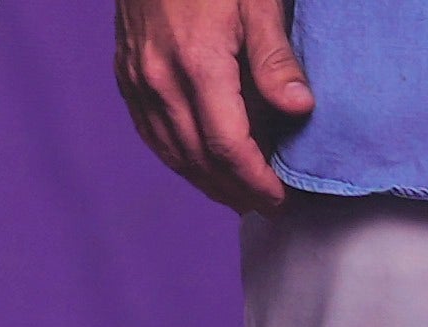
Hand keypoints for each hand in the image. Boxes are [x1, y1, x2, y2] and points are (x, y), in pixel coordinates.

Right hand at [119, 0, 317, 206]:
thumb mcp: (256, 1)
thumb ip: (275, 58)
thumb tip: (300, 108)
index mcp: (198, 64)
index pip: (229, 146)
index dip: (256, 181)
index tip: (279, 199)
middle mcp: (160, 80)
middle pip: (200, 160)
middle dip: (235, 191)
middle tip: (265, 206)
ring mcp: (137, 80)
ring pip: (172, 153)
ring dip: (206, 182)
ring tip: (237, 196)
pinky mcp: (126, 75)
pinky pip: (151, 133)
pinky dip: (178, 158)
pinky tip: (198, 166)